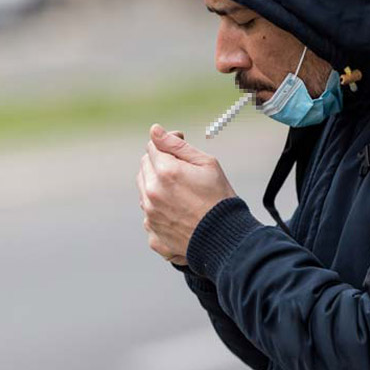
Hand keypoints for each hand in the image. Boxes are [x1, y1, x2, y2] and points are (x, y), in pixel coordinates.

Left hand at [136, 124, 236, 263]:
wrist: (226, 239)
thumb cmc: (220, 200)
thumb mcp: (206, 164)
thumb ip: (176, 145)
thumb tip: (155, 131)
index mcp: (165, 172)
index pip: (152, 147)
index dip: (167, 146)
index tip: (179, 151)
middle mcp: (152, 193)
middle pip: (145, 167)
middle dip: (160, 164)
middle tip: (184, 174)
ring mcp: (150, 215)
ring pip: (144, 190)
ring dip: (157, 186)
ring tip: (183, 195)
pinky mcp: (153, 232)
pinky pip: (149, 213)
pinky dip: (159, 210)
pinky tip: (179, 212)